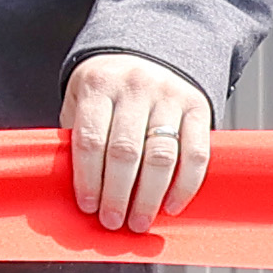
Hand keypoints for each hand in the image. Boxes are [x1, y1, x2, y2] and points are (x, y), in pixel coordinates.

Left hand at [58, 52, 213, 233]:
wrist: (148, 51)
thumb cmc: (107, 88)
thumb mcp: (81, 98)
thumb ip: (77, 135)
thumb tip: (74, 188)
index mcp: (98, 85)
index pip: (91, 139)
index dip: (89, 178)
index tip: (88, 206)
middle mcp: (135, 87)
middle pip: (126, 151)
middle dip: (118, 194)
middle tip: (113, 221)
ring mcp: (169, 96)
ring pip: (161, 155)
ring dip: (149, 197)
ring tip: (139, 221)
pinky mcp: (198, 107)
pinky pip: (196, 153)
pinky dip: (184, 185)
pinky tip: (170, 206)